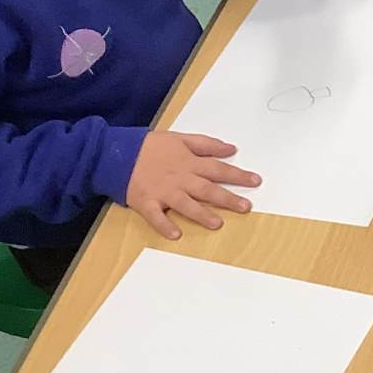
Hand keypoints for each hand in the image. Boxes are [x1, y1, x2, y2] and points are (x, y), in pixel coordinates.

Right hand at [127, 131, 258, 239]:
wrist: (117, 153)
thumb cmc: (150, 146)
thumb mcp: (180, 138)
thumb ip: (207, 144)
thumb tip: (231, 148)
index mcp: (189, 163)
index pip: (218, 169)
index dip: (238, 175)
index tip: (256, 181)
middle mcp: (179, 178)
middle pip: (207, 189)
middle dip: (227, 198)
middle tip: (246, 207)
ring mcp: (163, 192)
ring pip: (185, 204)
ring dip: (201, 214)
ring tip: (217, 223)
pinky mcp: (146, 202)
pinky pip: (156, 217)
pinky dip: (164, 226)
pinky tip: (176, 234)